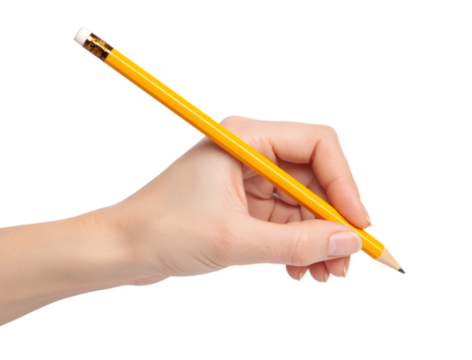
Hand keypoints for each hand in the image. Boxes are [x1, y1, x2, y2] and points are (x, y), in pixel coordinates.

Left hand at [106, 114, 372, 285]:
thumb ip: (297, 243)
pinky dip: (301, 246)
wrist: (115, 254)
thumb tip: (350, 243)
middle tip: (347, 260)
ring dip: (321, 240)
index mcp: (246, 138)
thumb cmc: (161, 234)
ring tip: (326, 276)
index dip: (344, 184)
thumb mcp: (235, 241)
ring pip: (307, 204)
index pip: (317, 145)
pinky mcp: (247, 205)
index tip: (356, 224)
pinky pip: (290, 222)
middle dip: (334, 221)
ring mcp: (251, 179)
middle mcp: (253, 152)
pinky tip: (302, 272)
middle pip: (318, 177)